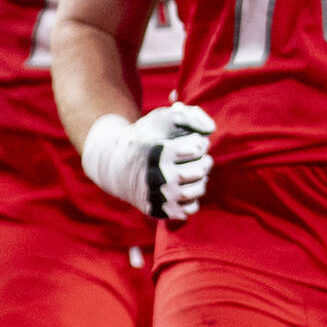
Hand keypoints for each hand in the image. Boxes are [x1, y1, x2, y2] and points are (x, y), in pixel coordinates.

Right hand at [81, 102, 215, 220]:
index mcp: (158, 152)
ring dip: (201, 179)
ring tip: (194, 172)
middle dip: (204, 160)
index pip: (197, 147)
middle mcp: (159, 176)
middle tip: (198, 157)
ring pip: (198, 189)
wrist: (116, 167)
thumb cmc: (145, 139)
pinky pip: (190, 208)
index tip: (190, 141)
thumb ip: (188, 115)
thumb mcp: (161, 118)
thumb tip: (210, 128)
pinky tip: (184, 187)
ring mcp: (160, 196)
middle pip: (201, 168)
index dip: (198, 141)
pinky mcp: (160, 211)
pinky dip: (192, 198)